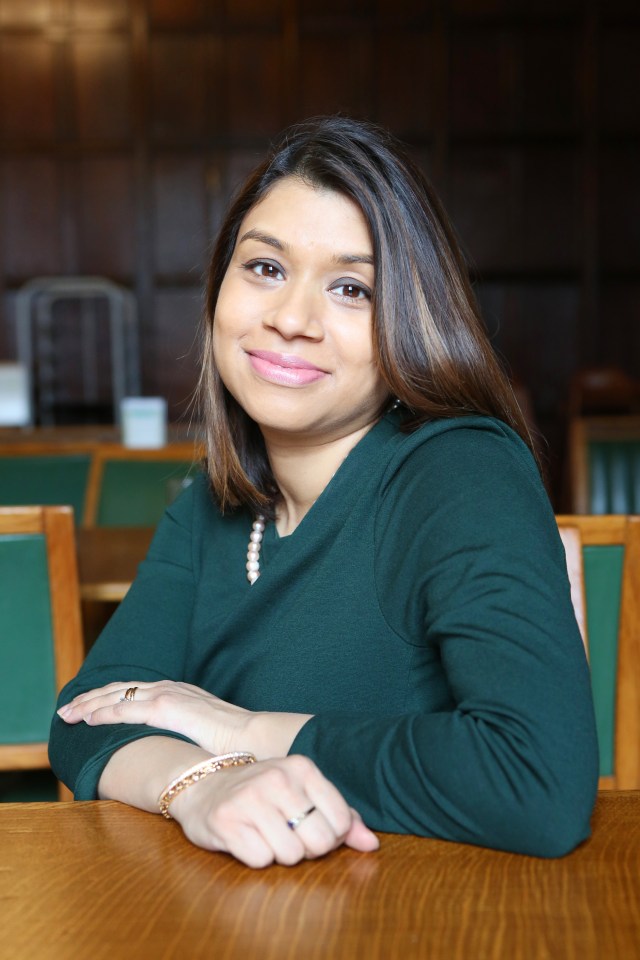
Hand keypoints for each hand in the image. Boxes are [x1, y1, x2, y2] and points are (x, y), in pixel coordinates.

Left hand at [57, 681, 310, 758]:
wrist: (252, 736)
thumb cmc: (233, 742)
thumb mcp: (202, 732)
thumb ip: (184, 734)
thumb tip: (173, 751)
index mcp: (177, 692)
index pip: (135, 691)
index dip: (109, 697)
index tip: (89, 705)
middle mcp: (169, 688)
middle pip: (120, 689)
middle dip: (91, 698)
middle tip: (67, 708)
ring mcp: (167, 695)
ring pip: (117, 696)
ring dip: (90, 704)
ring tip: (69, 714)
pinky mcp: (166, 707)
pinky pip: (126, 709)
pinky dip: (104, 713)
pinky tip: (88, 719)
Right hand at [171, 753, 379, 867]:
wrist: (202, 786)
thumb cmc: (261, 794)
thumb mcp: (302, 793)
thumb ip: (341, 817)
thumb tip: (372, 844)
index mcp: (302, 767)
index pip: (341, 821)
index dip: (331, 836)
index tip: (310, 828)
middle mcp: (278, 778)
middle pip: (319, 842)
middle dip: (306, 849)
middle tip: (286, 834)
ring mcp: (250, 798)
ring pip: (291, 855)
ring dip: (279, 854)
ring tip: (264, 834)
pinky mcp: (226, 821)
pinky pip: (260, 860)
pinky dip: (255, 857)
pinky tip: (245, 838)